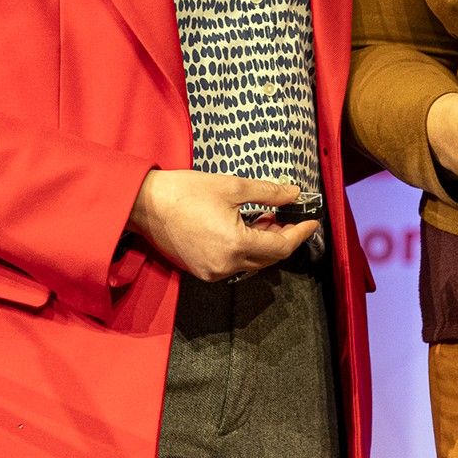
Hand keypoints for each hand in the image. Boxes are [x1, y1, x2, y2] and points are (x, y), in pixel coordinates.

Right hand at [126, 171, 318, 281]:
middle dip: (283, 239)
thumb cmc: (187, 191)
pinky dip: (245, 250)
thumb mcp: (232, 186)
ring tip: (266, 219)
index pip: (280, 247)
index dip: (299, 234)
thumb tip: (294, 193)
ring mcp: (212, 272)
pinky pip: (233, 265)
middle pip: (268, 259)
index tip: (312, 221)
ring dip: (263, 244)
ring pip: (251, 264)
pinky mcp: (200, 270)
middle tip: (290, 217)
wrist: (146, 204)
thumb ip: (268, 193)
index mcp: (236, 244)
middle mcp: (226, 266)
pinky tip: (244, 229)